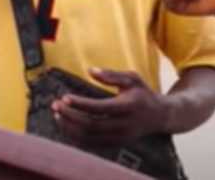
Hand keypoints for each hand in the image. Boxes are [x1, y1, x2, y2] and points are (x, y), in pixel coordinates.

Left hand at [50, 68, 168, 146]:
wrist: (159, 116)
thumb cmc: (142, 93)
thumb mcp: (132, 78)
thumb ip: (111, 75)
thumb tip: (90, 70)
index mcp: (128, 106)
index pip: (100, 108)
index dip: (81, 104)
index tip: (64, 97)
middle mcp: (124, 125)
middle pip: (91, 125)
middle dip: (70, 116)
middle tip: (55, 105)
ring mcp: (120, 137)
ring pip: (89, 138)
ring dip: (70, 128)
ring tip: (57, 115)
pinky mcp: (116, 144)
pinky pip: (92, 144)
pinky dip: (76, 137)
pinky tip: (66, 125)